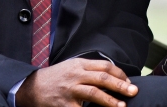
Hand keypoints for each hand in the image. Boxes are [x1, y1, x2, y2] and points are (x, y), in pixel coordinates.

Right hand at [14, 58, 137, 106]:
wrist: (33, 87)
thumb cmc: (56, 77)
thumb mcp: (72, 67)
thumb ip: (89, 69)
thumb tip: (112, 76)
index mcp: (79, 64)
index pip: (104, 66)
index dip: (119, 74)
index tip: (129, 82)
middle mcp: (76, 75)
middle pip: (102, 78)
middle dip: (120, 85)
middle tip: (133, 91)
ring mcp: (70, 90)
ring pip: (94, 93)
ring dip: (110, 100)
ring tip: (122, 106)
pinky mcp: (65, 104)